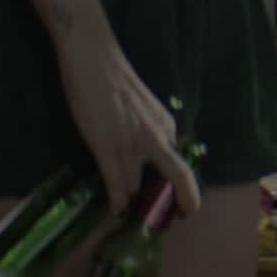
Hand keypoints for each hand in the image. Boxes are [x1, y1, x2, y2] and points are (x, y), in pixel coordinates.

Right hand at [60, 55, 202, 217]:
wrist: (94, 58)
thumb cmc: (116, 79)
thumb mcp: (147, 107)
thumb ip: (153, 130)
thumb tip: (154, 155)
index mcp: (166, 125)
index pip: (179, 163)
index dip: (182, 187)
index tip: (182, 204)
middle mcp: (155, 136)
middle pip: (177, 177)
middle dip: (182, 201)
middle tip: (178, 217)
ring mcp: (131, 143)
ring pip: (136, 184)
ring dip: (130, 198)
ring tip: (126, 211)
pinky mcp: (106, 146)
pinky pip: (116, 183)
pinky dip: (117, 201)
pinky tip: (117, 211)